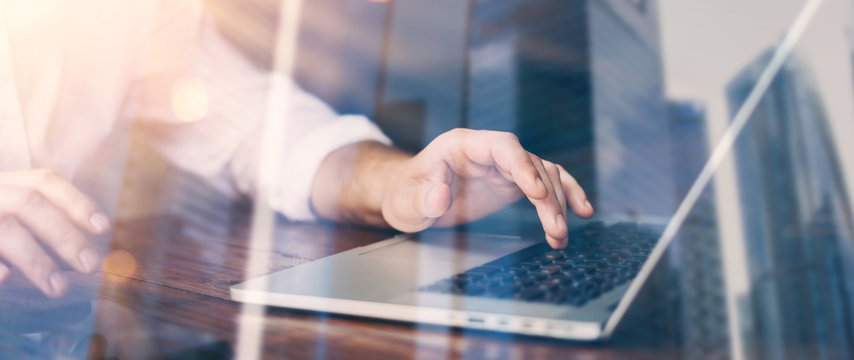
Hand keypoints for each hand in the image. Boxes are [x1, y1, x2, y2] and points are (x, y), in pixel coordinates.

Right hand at [0, 169, 108, 296]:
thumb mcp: (8, 214)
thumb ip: (37, 225)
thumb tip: (82, 252)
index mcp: (2, 184)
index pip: (43, 182)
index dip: (75, 201)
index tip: (103, 227)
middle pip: (27, 203)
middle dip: (64, 234)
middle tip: (91, 265)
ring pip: (6, 230)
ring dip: (36, 259)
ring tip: (60, 287)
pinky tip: (6, 279)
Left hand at [381, 129, 593, 247]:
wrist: (409, 197)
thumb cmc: (406, 193)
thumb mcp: (407, 199)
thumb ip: (423, 197)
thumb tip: (440, 196)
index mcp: (463, 145)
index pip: (502, 146)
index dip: (522, 166)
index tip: (536, 192)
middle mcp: (489, 151)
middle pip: (529, 164)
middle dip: (546, 196)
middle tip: (555, 229)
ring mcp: (503, 166)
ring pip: (543, 175)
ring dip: (557, 204)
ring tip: (561, 236)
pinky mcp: (511, 183)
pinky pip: (545, 184)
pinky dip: (563, 197)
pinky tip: (581, 212)